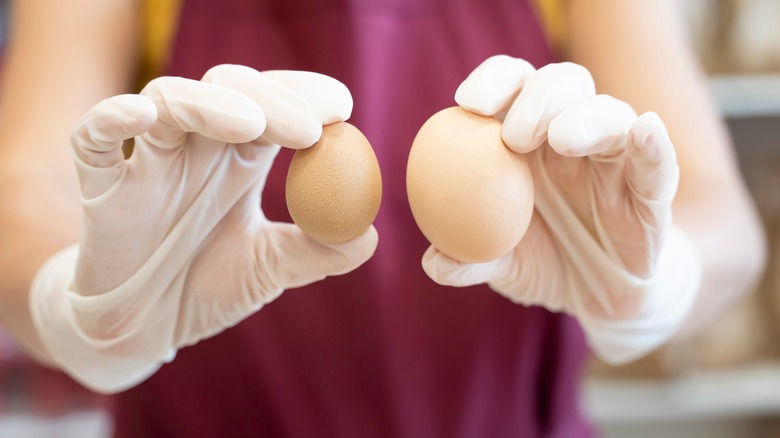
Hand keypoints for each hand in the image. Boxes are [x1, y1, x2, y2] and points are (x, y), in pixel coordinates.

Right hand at [30, 65, 376, 391]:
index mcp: (240, 160)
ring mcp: (148, 160)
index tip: (343, 110)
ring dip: (212, 104)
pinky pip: (94, 136)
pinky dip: (112, 118)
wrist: (143, 331)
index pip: (275, 106)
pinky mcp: (101, 184)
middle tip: (308, 127)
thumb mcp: (268, 270)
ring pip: (171, 100)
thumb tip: (369, 236)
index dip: (305, 98)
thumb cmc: (205, 287)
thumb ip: (316, 253)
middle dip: (272, 99)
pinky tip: (142, 116)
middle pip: (231, 91)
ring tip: (252, 125)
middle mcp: (197, 149)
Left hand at [422, 55, 701, 363]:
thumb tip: (433, 263)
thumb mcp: (504, 266)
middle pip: (562, 85)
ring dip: (585, 118)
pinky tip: (646, 130)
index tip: (467, 102)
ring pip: (611, 114)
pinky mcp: (651, 189)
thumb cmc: (545, 261)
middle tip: (513, 135)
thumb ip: (470, 260)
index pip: (514, 87)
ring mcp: (615, 158)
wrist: (599, 297)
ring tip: (560, 139)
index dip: (493, 82)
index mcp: (529, 138)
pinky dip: (653, 144)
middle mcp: (573, 135)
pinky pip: (658, 161)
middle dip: (536, 97)